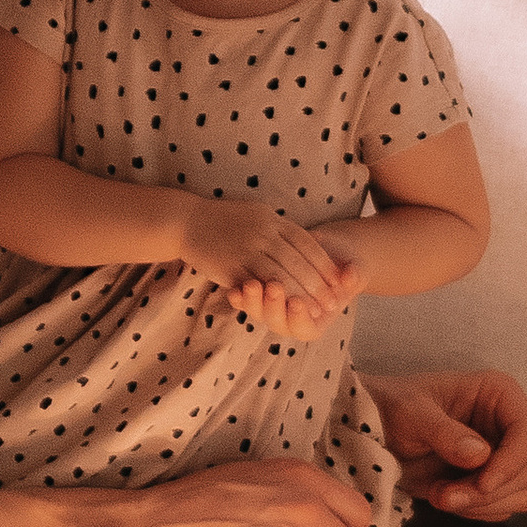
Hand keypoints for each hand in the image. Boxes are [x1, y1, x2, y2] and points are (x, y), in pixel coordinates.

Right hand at [181, 198, 356, 332]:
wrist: (187, 221)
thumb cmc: (225, 220)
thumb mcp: (257, 213)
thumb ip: (280, 228)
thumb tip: (308, 239)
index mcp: (273, 220)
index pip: (308, 244)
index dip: (325, 265)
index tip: (339, 281)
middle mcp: (263, 234)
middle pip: (298, 263)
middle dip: (318, 286)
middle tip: (332, 304)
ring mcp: (247, 250)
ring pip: (281, 277)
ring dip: (300, 297)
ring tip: (314, 312)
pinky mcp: (231, 267)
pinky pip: (257, 287)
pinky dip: (273, 301)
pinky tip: (283, 310)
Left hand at [228, 272, 358, 343]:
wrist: (323, 251)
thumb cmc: (343, 264)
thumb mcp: (353, 268)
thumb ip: (354, 275)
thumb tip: (352, 275)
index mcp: (316, 321)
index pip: (305, 329)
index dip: (300, 318)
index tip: (298, 302)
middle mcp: (291, 320)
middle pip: (277, 323)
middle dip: (274, 307)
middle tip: (274, 287)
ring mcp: (271, 310)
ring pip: (258, 313)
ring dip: (253, 302)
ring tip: (251, 284)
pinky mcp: (257, 296)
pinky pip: (244, 301)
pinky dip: (238, 296)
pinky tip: (233, 287)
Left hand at [369, 366, 526, 520]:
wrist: (371, 433)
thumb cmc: (390, 408)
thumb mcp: (410, 412)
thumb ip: (443, 432)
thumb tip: (480, 455)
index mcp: (499, 394)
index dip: (513, 461)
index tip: (483, 483)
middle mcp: (508, 425)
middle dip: (489, 490)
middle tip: (445, 495)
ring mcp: (503, 455)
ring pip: (521, 492)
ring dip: (481, 504)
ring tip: (438, 495)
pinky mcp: (492, 481)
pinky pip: (503, 507)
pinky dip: (476, 510)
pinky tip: (444, 498)